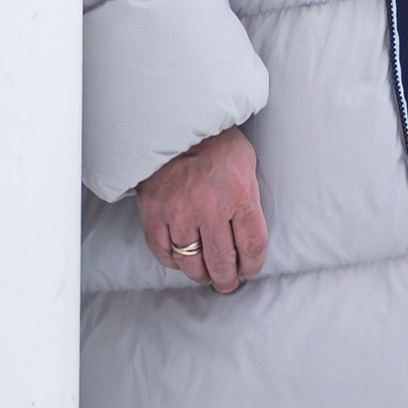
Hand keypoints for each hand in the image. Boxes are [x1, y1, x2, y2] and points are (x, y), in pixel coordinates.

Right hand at [136, 125, 267, 291]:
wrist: (175, 125)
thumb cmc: (216, 144)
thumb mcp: (246, 165)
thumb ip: (248, 200)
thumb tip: (249, 238)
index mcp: (239, 194)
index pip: (252, 246)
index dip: (253, 266)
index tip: (249, 271)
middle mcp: (210, 208)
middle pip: (222, 262)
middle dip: (227, 279)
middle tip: (228, 283)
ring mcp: (179, 213)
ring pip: (192, 263)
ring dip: (201, 274)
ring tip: (206, 274)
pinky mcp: (154, 215)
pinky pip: (164, 253)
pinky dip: (174, 262)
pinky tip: (182, 260)